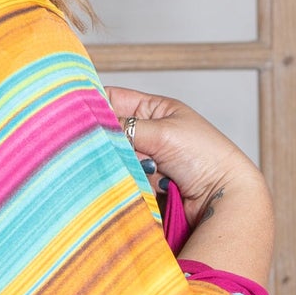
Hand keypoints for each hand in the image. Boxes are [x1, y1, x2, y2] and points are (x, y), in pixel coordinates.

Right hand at [105, 89, 256, 224]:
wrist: (222, 195)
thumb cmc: (204, 156)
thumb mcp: (163, 133)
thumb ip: (125, 128)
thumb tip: (92, 127)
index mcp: (155, 110)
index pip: (114, 99)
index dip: (93, 102)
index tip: (73, 111)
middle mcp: (147, 132)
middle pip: (109, 131)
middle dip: (104, 138)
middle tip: (98, 144)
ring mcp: (145, 159)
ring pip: (113, 157)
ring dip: (116, 161)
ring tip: (130, 166)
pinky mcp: (143, 183)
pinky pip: (121, 177)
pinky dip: (122, 179)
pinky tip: (130, 180)